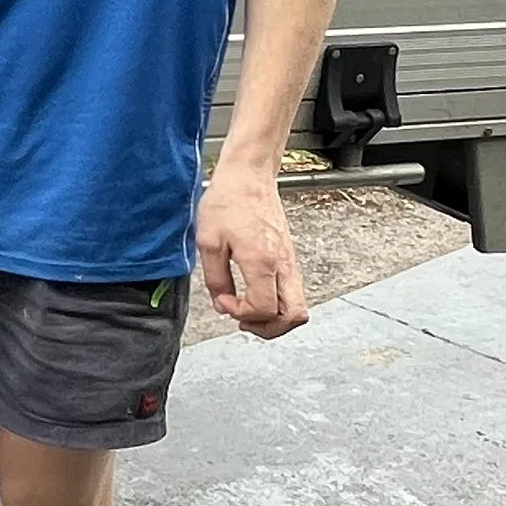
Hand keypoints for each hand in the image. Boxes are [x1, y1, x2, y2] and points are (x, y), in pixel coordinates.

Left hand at [196, 162, 306, 337]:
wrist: (249, 176)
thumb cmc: (228, 201)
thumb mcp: (208, 242)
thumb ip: (215, 279)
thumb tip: (223, 305)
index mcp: (262, 262)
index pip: (264, 309)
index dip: (242, 314)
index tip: (224, 302)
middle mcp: (283, 265)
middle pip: (295, 316)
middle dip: (269, 328)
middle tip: (243, 320)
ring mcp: (290, 262)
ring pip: (297, 306)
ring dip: (274, 318)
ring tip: (247, 310)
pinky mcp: (289, 258)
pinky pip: (291, 292)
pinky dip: (276, 303)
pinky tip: (253, 294)